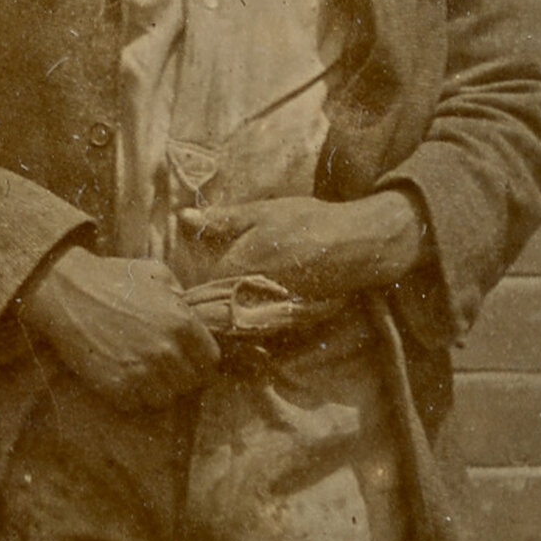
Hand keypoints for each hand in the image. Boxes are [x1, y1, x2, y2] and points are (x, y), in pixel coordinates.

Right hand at [20, 245, 219, 409]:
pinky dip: (129, 396)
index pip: (210, 363)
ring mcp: (141, 372)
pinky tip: (120, 376)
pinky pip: (135, 405)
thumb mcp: (155, 273)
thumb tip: (188, 309)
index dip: (201, 364)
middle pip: (189, 384)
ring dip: (155, 389)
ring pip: (163, 399)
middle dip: (178, 377)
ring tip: (140, 374)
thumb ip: (180, 294)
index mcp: (183, 323)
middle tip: (162, 368)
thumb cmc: (110, 277)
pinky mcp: (115, 386)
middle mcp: (167, 351)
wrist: (64, 291)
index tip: (189, 363)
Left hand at [205, 192, 427, 317]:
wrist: (358, 246)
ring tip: (232, 304)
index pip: (197, 289)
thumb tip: (182, 217)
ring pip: (234, 321)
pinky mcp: (286, 323)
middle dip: (207, 305)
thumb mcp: (262, 212)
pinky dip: (252, 321)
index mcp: (234, 268)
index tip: (187, 287)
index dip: (192, 287)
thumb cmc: (308, 222)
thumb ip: (222, 220)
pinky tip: (256, 309)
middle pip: (214, 309)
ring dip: (229, 314)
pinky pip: (257, 328)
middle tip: (203, 298)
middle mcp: (248, 296)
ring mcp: (267, 313)